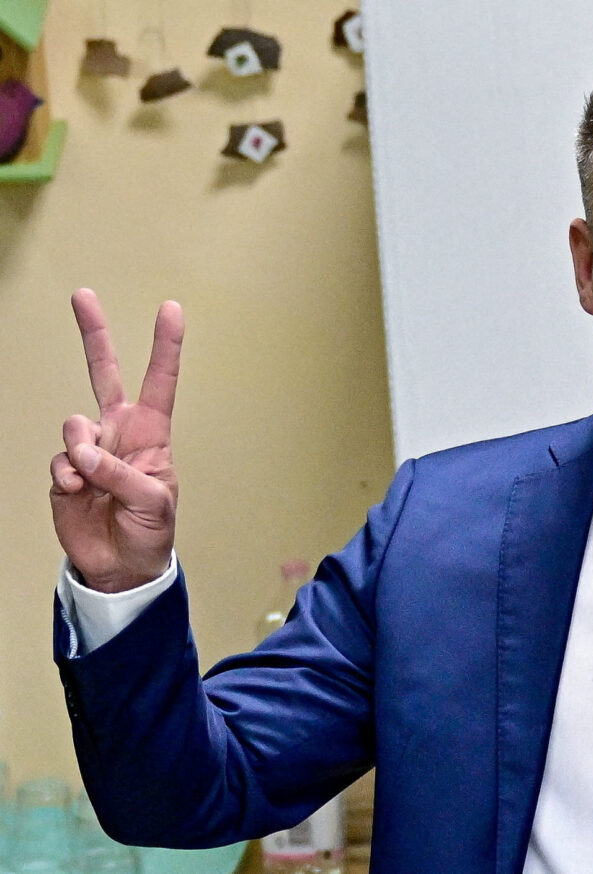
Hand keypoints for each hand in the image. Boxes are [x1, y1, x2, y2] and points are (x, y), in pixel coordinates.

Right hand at [50, 289, 183, 592]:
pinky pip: (60, 460)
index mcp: (152, 434)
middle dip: (94, 335)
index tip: (171, 308)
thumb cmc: (151, 531)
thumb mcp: (154, 502)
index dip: (165, 347)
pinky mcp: (65, 472)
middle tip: (83, 295)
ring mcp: (90, 451)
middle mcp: (120, 434)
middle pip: (103, 375)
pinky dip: (67, 475)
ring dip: (82, 450)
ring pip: (75, 424)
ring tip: (92, 480)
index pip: (160, 382)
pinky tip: (79, 492)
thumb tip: (84, 452)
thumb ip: (121, 474)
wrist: (121, 566)